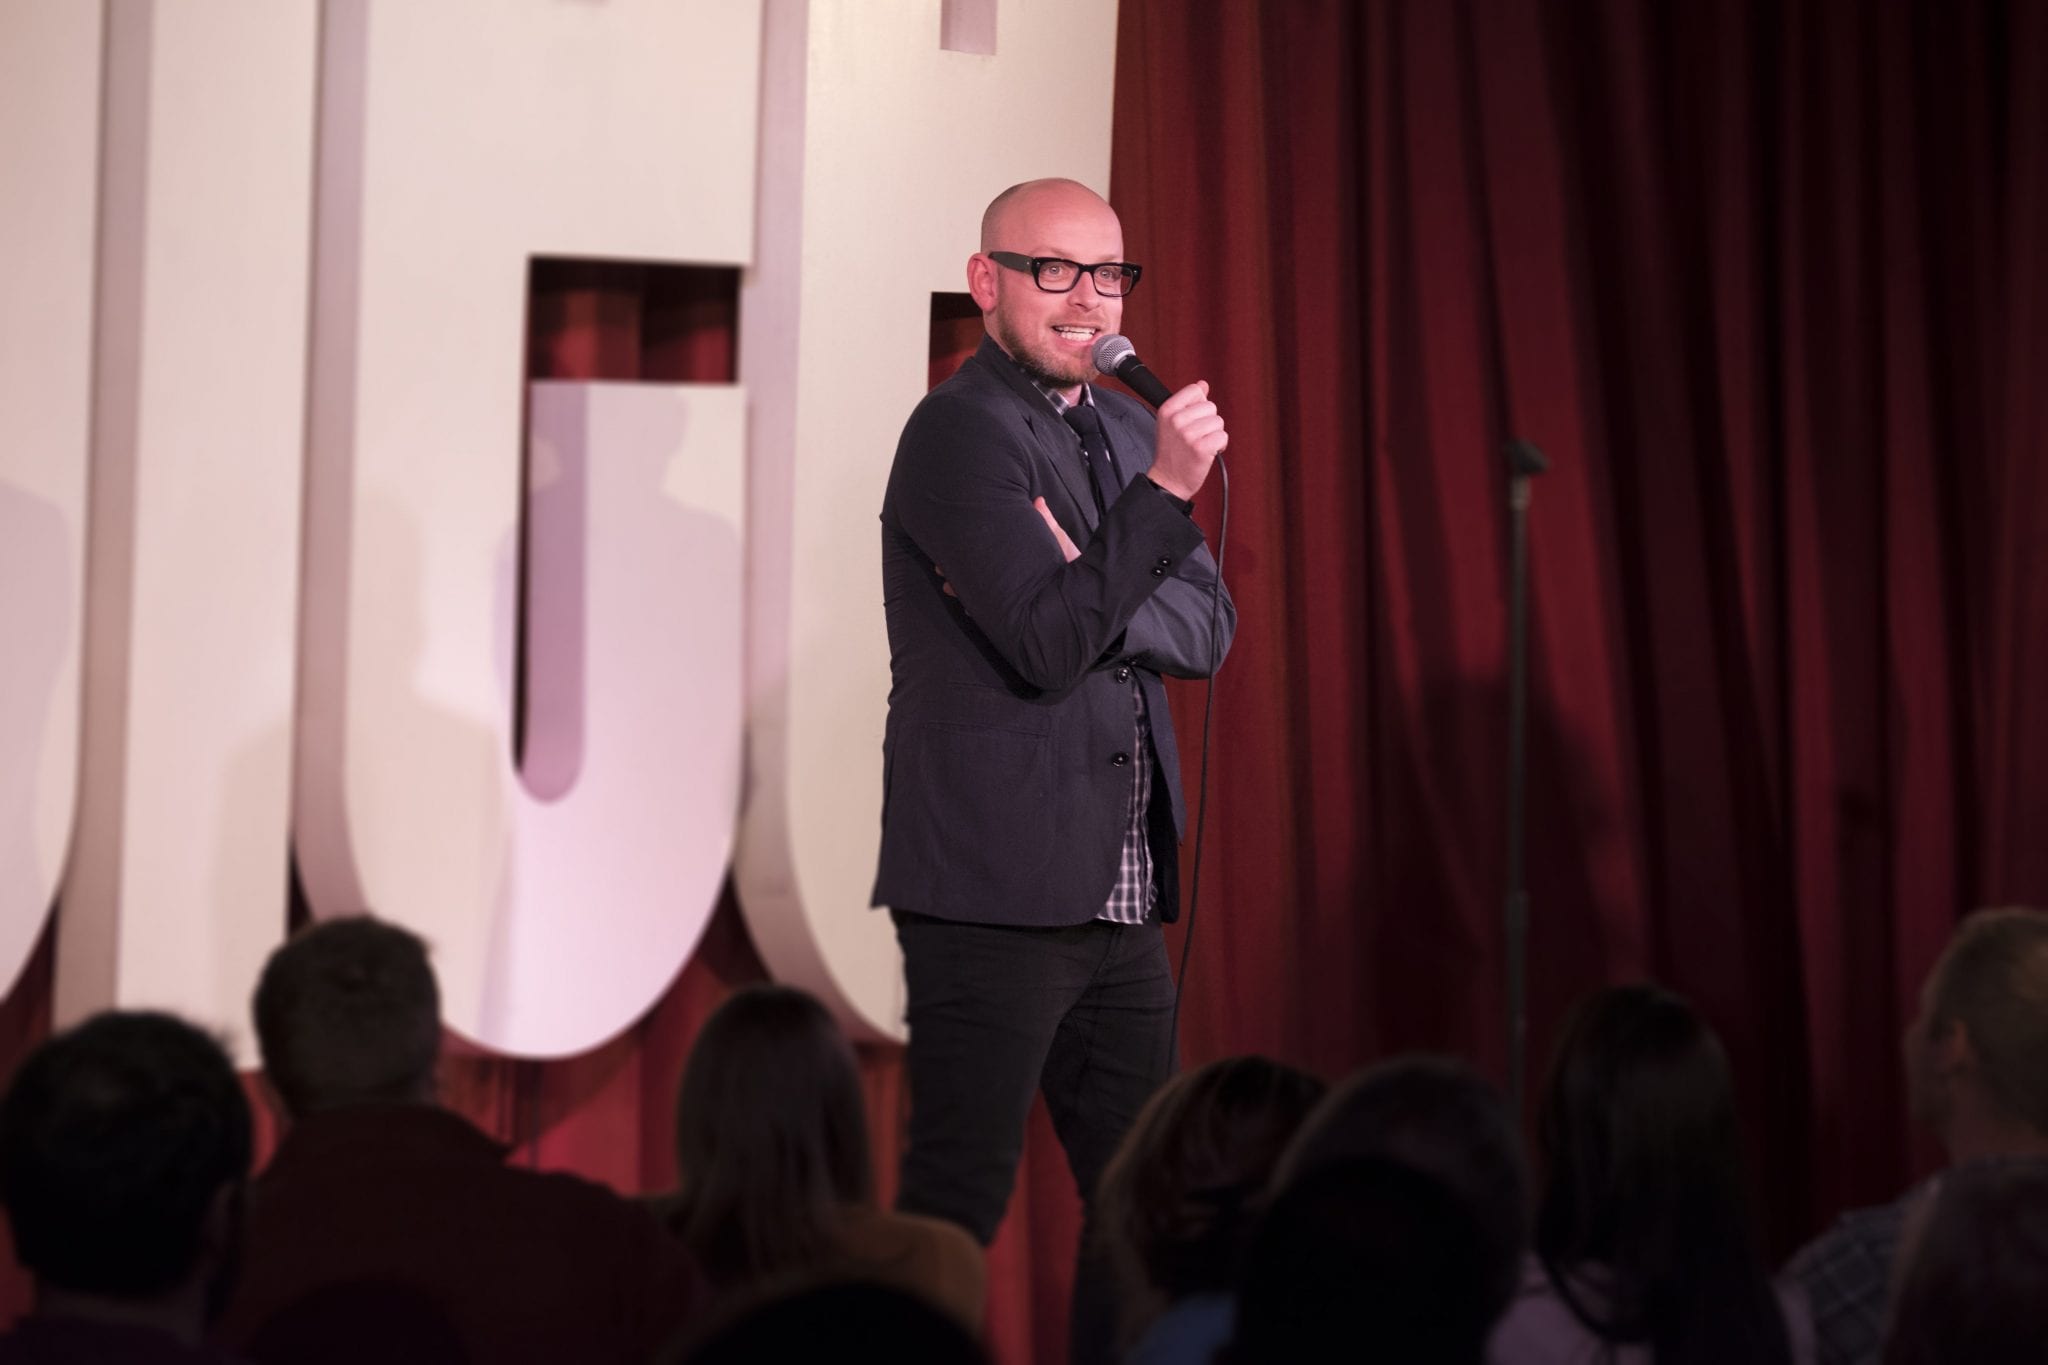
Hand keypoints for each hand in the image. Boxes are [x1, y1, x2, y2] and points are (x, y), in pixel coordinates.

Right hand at [936, 498, 1078, 607]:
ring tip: (949, 586)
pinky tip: (967, 607)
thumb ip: (1048, 525)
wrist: (1091, 604)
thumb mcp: (1060, 545)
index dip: (972, 554)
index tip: (954, 547)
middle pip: (980, 577)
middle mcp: (1013, 583)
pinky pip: (993, 615)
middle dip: (960, 573)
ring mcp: (1013, 601)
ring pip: (981, 596)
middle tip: (942, 567)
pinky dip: (979, 611)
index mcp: (1020, 566)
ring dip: (964, 591)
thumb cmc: (1076, 570)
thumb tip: (1038, 500)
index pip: (991, 557)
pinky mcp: (1017, 618)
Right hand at [1145, 380, 1226, 502]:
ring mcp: (1188, 434)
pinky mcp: (1201, 448)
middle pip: (1210, 406)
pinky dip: (1220, 446)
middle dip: (1208, 422)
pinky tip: (1208, 453)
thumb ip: (1188, 401)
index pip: (1195, 390)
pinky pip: (1223, 436)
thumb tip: (1203, 384)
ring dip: (1214, 435)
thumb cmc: (1172, 451)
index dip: (1199, 405)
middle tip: (1195, 437)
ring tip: (1200, 445)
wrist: (1168, 481)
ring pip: (1218, 422)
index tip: (1192, 420)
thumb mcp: (1172, 422)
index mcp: (1167, 409)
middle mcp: (1176, 420)